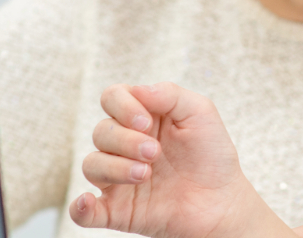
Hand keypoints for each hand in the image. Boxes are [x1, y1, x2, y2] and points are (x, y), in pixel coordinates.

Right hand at [70, 83, 287, 237]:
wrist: (223, 203)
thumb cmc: (212, 155)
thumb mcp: (200, 113)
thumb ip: (169, 94)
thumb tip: (137, 90)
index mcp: (141, 118)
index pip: (112, 98)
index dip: (122, 106)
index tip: (146, 122)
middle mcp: (125, 146)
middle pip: (101, 131)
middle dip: (125, 140)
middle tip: (155, 153)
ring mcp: (118, 179)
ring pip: (91, 165)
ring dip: (113, 168)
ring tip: (145, 174)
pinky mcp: (118, 211)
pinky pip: (85, 212)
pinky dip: (80, 208)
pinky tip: (86, 203)